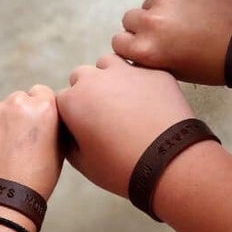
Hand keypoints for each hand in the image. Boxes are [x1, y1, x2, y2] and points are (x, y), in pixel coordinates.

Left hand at [0, 85, 62, 201]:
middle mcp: (18, 102)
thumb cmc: (38, 177)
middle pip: (20, 99)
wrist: (6, 198)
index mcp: (44, 106)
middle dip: (20, 113)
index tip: (36, 123)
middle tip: (19, 140)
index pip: (42, 92)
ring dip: (2, 122)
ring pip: (0, 110)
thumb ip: (53, 121)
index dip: (40, 107)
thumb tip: (48, 110)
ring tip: (4, 150)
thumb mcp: (59, 145)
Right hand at [57, 54, 193, 196]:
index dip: (71, 114)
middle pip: (82, 76)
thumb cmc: (122, 168)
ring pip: (108, 63)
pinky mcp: (153, 71)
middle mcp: (94, 78)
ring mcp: (125, 71)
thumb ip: (67, 140)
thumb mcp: (83, 163)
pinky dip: (140, 81)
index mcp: (73, 100)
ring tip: (123, 101)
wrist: (169, 163)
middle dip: (87, 91)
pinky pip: (140, 69)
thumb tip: (69, 130)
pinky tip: (148, 101)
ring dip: (109, 77)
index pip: (61, 100)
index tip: (84, 128)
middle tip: (103, 115)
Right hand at [112, 0, 231, 84]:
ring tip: (183, 22)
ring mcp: (165, 1)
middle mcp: (150, 23)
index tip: (141, 45)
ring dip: (159, 11)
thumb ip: (147, 58)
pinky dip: (178, 0)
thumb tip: (135, 48)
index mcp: (145, 48)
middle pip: (129, 18)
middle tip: (162, 32)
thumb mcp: (171, 71)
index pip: (118, 41)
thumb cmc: (210, 66)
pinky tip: (196, 12)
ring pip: (149, 3)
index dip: (130, 44)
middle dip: (140, 25)